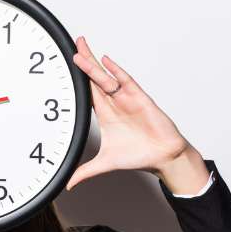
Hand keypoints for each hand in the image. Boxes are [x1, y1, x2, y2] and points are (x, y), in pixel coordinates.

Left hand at [67, 36, 209, 193]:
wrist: (163, 156)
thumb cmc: (138, 155)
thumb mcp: (105, 163)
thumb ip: (85, 171)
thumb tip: (68, 184)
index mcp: (104, 115)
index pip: (86, 93)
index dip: (77, 80)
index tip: (67, 67)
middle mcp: (114, 104)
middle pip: (94, 79)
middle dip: (84, 62)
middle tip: (74, 46)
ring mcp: (126, 99)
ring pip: (105, 78)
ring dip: (93, 66)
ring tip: (80, 52)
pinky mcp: (139, 98)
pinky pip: (125, 81)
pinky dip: (116, 71)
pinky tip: (106, 60)